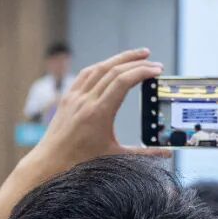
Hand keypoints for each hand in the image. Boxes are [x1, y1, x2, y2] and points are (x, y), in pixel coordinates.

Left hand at [27, 49, 167, 175]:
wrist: (51, 162)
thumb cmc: (81, 162)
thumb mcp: (115, 156)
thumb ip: (143, 154)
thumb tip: (166, 154)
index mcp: (99, 113)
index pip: (123, 81)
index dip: (142, 72)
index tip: (157, 70)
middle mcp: (85, 100)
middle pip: (113, 71)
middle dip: (136, 62)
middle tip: (154, 61)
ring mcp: (75, 97)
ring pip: (99, 68)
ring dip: (119, 59)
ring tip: (138, 56)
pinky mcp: (67, 97)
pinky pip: (85, 74)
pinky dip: (102, 66)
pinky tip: (111, 65)